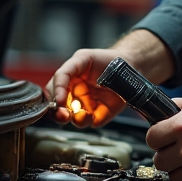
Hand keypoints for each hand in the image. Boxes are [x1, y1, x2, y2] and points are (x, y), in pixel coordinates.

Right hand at [45, 30, 174, 127]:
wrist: (129, 66)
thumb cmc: (105, 59)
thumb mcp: (82, 57)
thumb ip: (66, 71)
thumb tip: (58, 90)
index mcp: (67, 82)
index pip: (51, 92)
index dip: (53, 97)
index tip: (60, 101)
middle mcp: (73, 96)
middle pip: (57, 110)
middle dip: (57, 114)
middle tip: (63, 114)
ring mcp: (85, 106)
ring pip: (72, 119)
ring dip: (74, 119)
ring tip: (82, 114)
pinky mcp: (98, 115)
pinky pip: (89, 123)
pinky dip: (87, 121)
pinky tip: (91, 115)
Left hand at [147, 83, 181, 180]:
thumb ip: (174, 107)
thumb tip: (155, 111)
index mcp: (181, 126)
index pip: (151, 139)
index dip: (158, 140)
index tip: (164, 142)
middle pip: (159, 162)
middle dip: (168, 157)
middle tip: (180, 153)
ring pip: (173, 179)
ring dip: (181, 172)